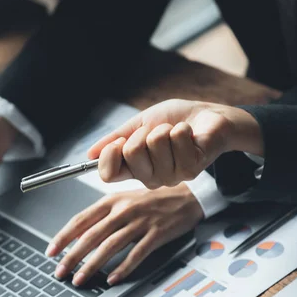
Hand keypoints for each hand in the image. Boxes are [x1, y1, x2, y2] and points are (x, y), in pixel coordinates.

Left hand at [46, 184, 202, 285]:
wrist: (187, 195)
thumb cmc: (153, 199)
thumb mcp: (124, 199)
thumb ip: (104, 215)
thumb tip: (81, 234)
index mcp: (112, 200)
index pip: (81, 219)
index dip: (63, 236)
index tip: (51, 251)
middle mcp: (123, 210)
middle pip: (91, 235)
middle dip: (72, 256)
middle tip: (60, 272)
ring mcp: (140, 222)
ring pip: (110, 246)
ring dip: (92, 265)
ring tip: (80, 279)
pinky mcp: (156, 234)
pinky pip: (136, 254)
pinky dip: (123, 268)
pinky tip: (112, 279)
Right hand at [88, 99, 261, 188]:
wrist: (207, 117)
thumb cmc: (174, 120)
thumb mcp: (138, 125)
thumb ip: (114, 139)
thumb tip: (90, 154)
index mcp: (134, 170)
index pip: (107, 175)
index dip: (110, 154)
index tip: (119, 141)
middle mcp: (151, 178)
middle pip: (131, 153)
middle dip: (144, 132)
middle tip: (157, 132)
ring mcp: (171, 176)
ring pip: (154, 143)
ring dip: (165, 129)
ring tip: (175, 133)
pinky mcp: (190, 169)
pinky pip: (176, 139)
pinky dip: (182, 128)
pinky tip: (189, 135)